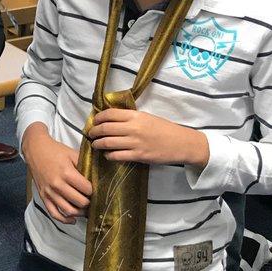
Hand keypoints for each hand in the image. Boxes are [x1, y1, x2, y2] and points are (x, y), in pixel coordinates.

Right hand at [24, 125, 91, 222]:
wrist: (36, 150)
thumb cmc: (55, 151)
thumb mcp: (72, 154)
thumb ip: (85, 166)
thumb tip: (96, 178)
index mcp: (67, 173)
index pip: (87, 190)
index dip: (94, 191)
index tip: (95, 189)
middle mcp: (58, 185)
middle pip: (80, 202)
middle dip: (89, 202)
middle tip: (91, 199)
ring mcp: (49, 192)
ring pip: (69, 211)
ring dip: (80, 213)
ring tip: (85, 209)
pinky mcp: (43, 197)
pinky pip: (54, 213)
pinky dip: (64, 220)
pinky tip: (72, 219)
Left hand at [87, 108, 208, 165]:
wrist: (181, 143)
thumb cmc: (165, 129)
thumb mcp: (147, 117)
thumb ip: (130, 118)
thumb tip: (112, 119)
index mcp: (135, 115)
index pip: (110, 114)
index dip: (98, 118)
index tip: (94, 121)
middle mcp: (133, 128)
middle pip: (105, 128)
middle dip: (94, 131)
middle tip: (90, 134)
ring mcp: (135, 143)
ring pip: (108, 143)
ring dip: (98, 144)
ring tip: (95, 145)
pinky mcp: (138, 156)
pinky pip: (117, 156)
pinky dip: (108, 155)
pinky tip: (107, 155)